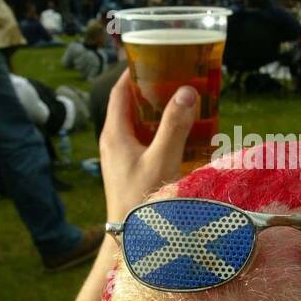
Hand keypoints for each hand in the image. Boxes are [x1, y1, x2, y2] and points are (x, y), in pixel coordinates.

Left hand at [99, 69, 197, 217]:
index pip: (120, 92)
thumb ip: (174, 125)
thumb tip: (186, 91)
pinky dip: (161, 132)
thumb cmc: (142, 199)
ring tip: (185, 102)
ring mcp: (121, 157)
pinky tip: (183, 136)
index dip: (135, 72)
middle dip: (153, 91)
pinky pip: (145, 142)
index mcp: (114, 134)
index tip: (155, 58)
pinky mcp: (130, 170)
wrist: (131, 241)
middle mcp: (114, 142)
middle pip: (131, 106)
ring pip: (139, 125)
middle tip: (179, 78)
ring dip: (159, 113)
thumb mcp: (162, 159)